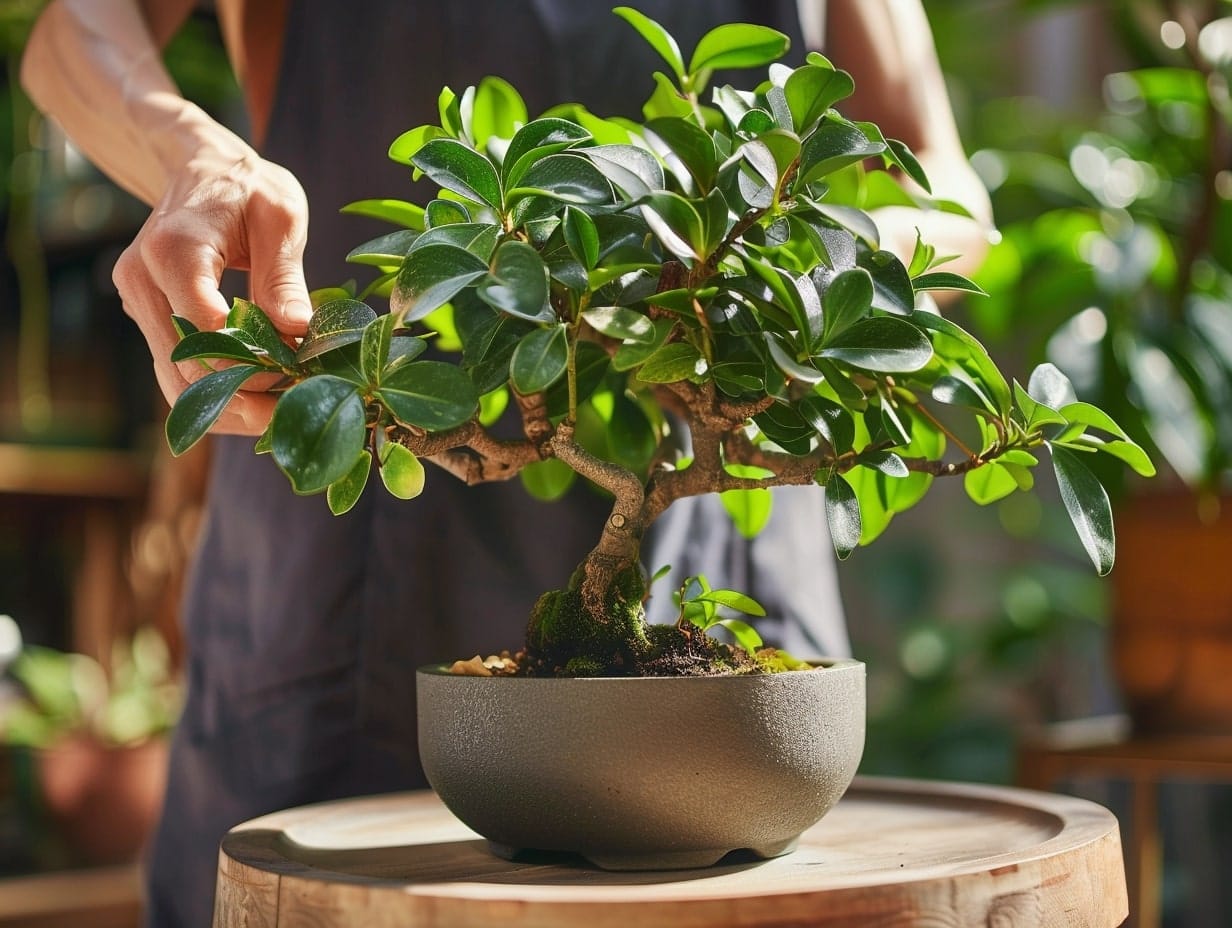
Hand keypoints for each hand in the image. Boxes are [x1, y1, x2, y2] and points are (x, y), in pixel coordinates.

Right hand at [113, 146, 312, 434]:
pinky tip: (259, 399)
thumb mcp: (280, 217)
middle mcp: (142, 280)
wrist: (201, 169)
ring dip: (229, 408)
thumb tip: (297, 334)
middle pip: (187, 366)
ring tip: (282, 410)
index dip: (254, 361)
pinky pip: (177, 374)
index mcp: (173, 249)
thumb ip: (284, 278)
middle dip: (245, 396)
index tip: (299, 370)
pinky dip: (217, 396)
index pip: (206, 330)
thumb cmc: (247, 188)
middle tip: (298, 405)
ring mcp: (138, 302)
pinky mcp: (148, 319)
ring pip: (176, 383)